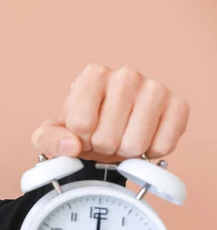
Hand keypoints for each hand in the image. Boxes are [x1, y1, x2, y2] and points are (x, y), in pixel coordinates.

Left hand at [31, 63, 189, 162]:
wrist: (108, 131)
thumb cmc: (80, 130)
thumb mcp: (52, 135)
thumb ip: (50, 140)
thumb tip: (72, 146)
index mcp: (93, 75)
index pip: (81, 123)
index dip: (79, 139)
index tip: (82, 134)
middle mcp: (126, 75)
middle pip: (107, 137)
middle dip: (101, 148)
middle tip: (103, 139)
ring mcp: (155, 88)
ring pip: (135, 144)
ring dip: (124, 152)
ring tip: (121, 139)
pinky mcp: (178, 106)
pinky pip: (162, 146)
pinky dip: (149, 154)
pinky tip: (143, 141)